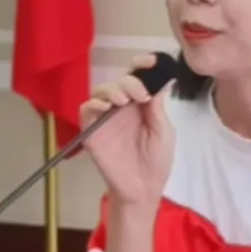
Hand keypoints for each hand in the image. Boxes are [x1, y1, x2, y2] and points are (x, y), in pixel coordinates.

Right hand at [81, 53, 175, 209]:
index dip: (142, 65)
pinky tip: (106, 108)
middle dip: (130, 81)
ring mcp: (106, 117)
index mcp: (141, 104)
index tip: (150, 62)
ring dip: (113, 90)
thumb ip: (158, 108)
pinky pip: (86, 109)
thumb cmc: (156, 161)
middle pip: (120, 81)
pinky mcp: (92, 130)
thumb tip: (160, 82)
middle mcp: (123, 107)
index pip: (138, 77)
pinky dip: (94, 104)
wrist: (143, 189)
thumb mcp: (164, 132)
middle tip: (140, 95)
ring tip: (124, 101)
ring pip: (102, 91)